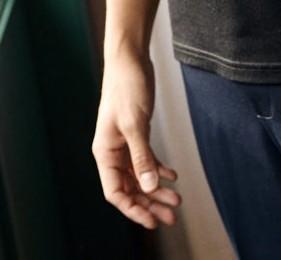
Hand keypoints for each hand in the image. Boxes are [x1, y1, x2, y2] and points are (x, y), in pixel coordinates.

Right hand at [92, 54, 181, 228]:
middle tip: (171, 216)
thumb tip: (149, 187)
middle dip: (149, 204)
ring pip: (140, 176)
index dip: (132, 209)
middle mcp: (112, 151)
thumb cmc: (126, 86)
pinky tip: (172, 175)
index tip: (151, 221)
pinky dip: (158, 169)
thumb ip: (142, 156)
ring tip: (175, 199)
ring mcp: (124, 143)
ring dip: (156, 189)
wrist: (130, 59)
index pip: (115, 192)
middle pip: (129, 188)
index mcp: (105, 152)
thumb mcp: (135, 123)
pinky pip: (146, 160)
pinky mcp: (135, 133)